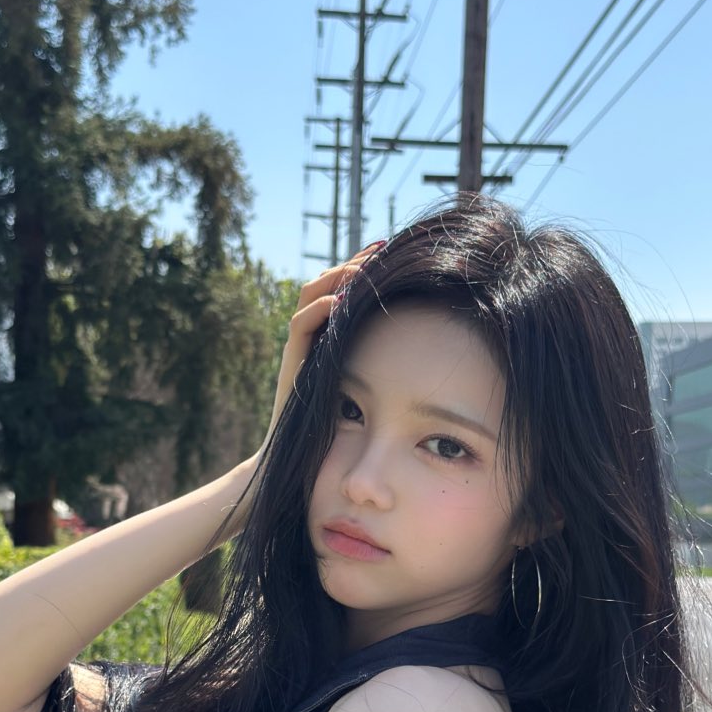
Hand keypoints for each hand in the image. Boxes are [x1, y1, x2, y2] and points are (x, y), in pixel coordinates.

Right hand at [261, 241, 384, 455]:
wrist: (298, 461)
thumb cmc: (337, 431)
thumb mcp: (367, 386)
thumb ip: (380, 362)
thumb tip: (420, 346)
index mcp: (329, 336)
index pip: (341, 289)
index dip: (361, 268)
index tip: (388, 252)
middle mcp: (311, 336)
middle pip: (325, 284)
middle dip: (352, 264)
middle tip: (380, 250)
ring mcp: (299, 347)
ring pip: (310, 296)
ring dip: (336, 278)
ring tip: (363, 269)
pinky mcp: (291, 362)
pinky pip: (301, 326)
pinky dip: (320, 309)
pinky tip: (342, 303)